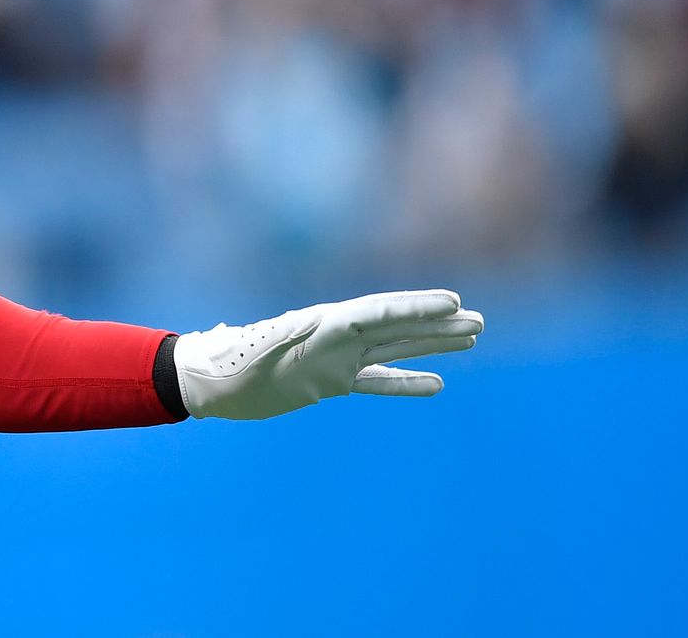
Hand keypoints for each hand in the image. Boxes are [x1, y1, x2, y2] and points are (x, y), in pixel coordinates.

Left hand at [173, 290, 483, 419]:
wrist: (208, 380)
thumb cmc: (230, 366)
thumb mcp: (259, 353)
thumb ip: (290, 341)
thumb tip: (317, 329)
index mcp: (322, 323)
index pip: (379, 311)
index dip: (416, 306)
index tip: (453, 302)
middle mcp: (335, 335)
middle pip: (395, 325)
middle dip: (436, 322)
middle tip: (479, 319)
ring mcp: (335, 357)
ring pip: (394, 348)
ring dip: (431, 343)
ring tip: (472, 337)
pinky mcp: (328, 381)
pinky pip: (376, 380)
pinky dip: (405, 382)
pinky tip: (437, 385)